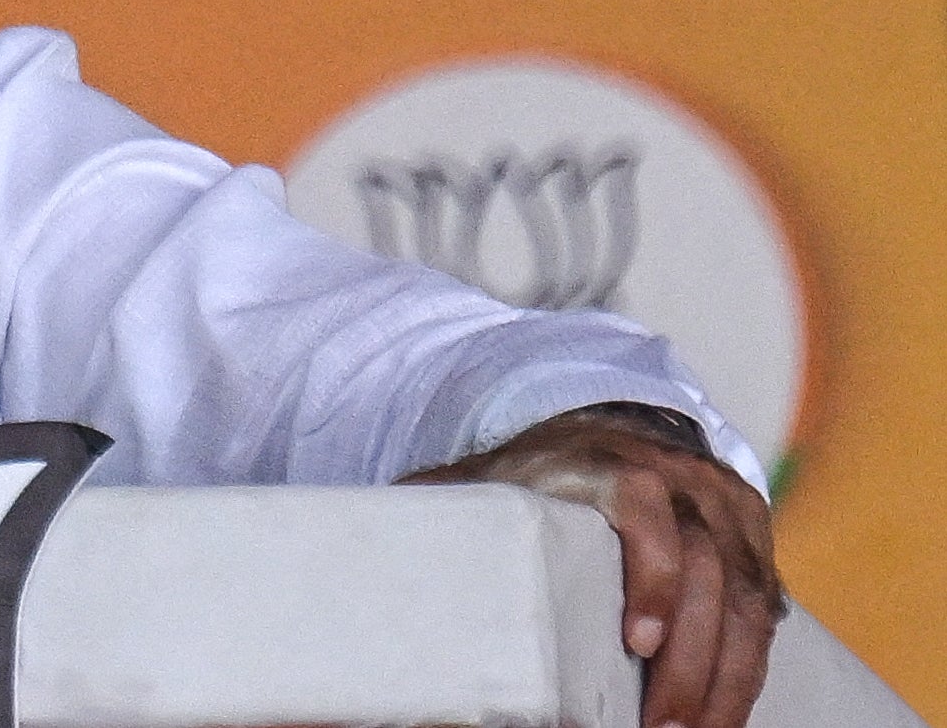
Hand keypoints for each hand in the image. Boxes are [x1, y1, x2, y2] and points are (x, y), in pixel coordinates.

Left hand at [410, 408, 782, 727]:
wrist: (608, 430)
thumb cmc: (533, 472)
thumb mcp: (484, 480)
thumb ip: (439, 506)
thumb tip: (364, 544)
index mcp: (611, 463)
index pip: (646, 511)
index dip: (650, 577)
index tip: (635, 643)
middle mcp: (680, 479)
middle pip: (705, 572)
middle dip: (691, 661)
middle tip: (662, 727)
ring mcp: (725, 508)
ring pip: (746, 601)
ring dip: (725, 679)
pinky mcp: (754, 539)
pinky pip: (763, 611)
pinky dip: (747, 667)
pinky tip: (722, 713)